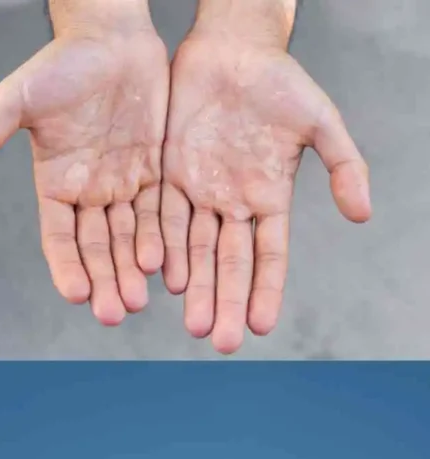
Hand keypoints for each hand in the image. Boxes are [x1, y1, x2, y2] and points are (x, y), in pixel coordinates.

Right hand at [0, 6, 168, 325]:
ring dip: (132, 269)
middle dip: (103, 280)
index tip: (76, 294)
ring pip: (129, 237)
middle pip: (95, 247)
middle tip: (113, 313)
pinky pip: (159, 211)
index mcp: (53, 184)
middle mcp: (87, 191)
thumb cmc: (58, 64)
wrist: (111, 34)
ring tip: (139, 299)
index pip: (58, 237)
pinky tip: (166, 266)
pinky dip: (161, 239)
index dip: (66, 266)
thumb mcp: (14, 99)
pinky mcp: (154, 169)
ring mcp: (122, 182)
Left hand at [160, 28, 370, 353]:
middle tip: (220, 341)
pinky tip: (164, 278)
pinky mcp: (167, 176)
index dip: (266, 290)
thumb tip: (362, 215)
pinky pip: (163, 218)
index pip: (268, 256)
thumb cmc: (280, 83)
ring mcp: (198, 193)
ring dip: (194, 287)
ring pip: (193, 250)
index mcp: (269, 198)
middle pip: (228, 264)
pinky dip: (163, 247)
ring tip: (193, 322)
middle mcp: (231, 204)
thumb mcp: (319, 120)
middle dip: (225, 302)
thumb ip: (342, 165)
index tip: (262, 326)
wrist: (231, 49)